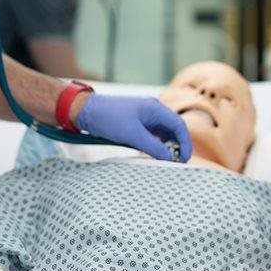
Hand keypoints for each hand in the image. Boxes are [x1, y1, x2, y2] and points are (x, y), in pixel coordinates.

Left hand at [76, 93, 192, 161]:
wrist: (86, 111)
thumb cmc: (108, 118)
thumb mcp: (132, 135)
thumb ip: (153, 147)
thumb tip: (169, 158)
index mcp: (155, 108)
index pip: (178, 125)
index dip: (185, 142)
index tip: (184, 158)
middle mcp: (153, 111)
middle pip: (173, 129)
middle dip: (178, 145)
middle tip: (178, 162)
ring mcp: (145, 117)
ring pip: (163, 133)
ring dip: (167, 146)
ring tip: (167, 161)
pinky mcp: (136, 124)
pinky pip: (152, 136)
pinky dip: (156, 145)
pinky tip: (154, 155)